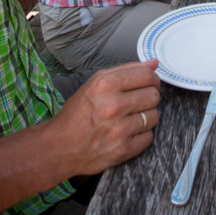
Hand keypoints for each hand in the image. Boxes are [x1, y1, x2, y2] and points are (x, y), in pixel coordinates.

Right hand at [49, 60, 161, 175]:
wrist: (61, 147)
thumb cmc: (78, 113)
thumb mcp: (95, 83)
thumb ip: (126, 70)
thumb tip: (154, 64)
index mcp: (105, 85)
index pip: (147, 75)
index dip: (152, 78)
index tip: (149, 83)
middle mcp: (113, 106)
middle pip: (154, 95)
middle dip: (148, 97)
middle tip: (136, 102)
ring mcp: (119, 130)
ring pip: (154, 116)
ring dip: (146, 116)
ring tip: (130, 118)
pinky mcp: (123, 150)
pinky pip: (149, 136)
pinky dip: (142, 134)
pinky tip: (128, 132)